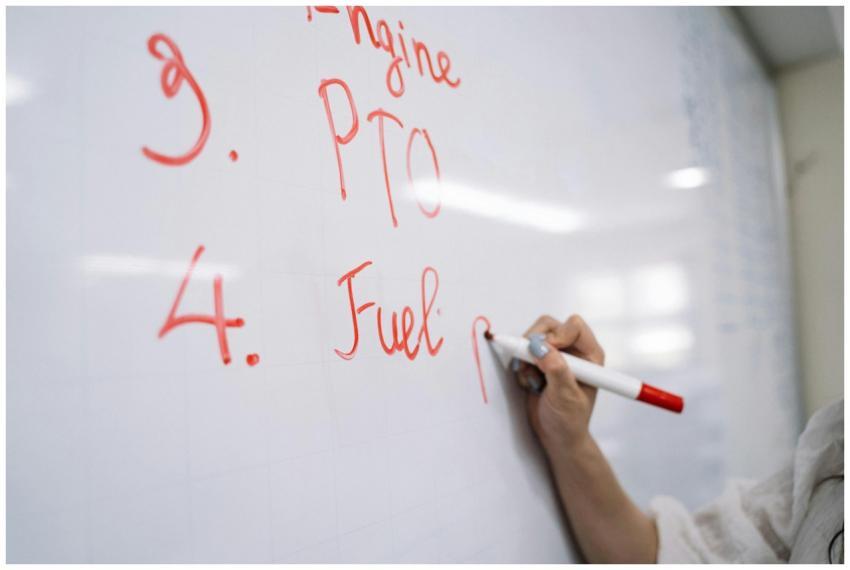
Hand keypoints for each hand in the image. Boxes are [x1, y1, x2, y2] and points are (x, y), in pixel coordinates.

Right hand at [514, 314, 604, 452]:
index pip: (573, 327)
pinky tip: (529, 382)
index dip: (557, 335)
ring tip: (532, 379)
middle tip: (531, 364)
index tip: (545, 352)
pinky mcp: (539, 361)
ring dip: (526, 356)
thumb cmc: (569, 420)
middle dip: (535, 344)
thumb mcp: (565, 397)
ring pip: (533, 336)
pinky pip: (522, 350)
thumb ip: (556, 370)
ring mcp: (554, 355)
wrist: (556, 435)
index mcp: (589, 355)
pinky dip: (520, 364)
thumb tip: (541, 347)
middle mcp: (573, 351)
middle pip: (549, 326)